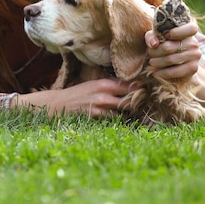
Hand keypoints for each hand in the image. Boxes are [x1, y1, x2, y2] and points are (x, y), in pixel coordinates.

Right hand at [15, 78, 135, 116]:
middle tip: (142, 105)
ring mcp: (101, 105)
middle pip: (131, 97)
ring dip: (129, 113)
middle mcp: (104, 92)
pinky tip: (120, 121)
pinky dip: (119, 120)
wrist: (58, 104)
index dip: (139, 89)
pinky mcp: (96, 116)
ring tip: (134, 114)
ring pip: (124, 110)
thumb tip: (129, 86)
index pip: (129, 85)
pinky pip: (114, 120)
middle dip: (138, 102)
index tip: (145, 93)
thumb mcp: (93, 85)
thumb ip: (109, 86)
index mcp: (104, 83)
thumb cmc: (77, 94)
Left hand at [145, 22, 200, 79]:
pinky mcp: (193, 68)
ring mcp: (195, 55)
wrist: (171, 64)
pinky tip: (156, 72)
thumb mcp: (155, 37)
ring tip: (151, 62)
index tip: (164, 36)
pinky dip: (162, 73)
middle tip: (149, 53)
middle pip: (169, 47)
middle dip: (154, 52)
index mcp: (187, 31)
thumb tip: (154, 44)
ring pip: (170, 59)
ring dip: (156, 62)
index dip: (175, 32)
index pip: (190, 28)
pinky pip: (174, 71)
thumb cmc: (162, 45)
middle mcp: (194, 42)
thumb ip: (151, 36)